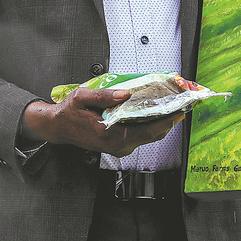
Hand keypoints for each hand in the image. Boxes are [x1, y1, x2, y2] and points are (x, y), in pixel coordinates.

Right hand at [20, 88, 184, 156]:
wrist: (57, 128)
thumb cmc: (69, 113)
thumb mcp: (82, 98)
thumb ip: (104, 96)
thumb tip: (125, 93)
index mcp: (111, 135)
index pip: (149, 130)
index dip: (168, 119)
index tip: (181, 109)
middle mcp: (119, 145)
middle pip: (154, 134)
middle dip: (170, 119)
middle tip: (183, 103)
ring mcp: (120, 147)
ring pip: (150, 136)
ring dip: (163, 122)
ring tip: (173, 106)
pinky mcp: (120, 146)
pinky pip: (142, 136)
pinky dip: (152, 125)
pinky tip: (157, 112)